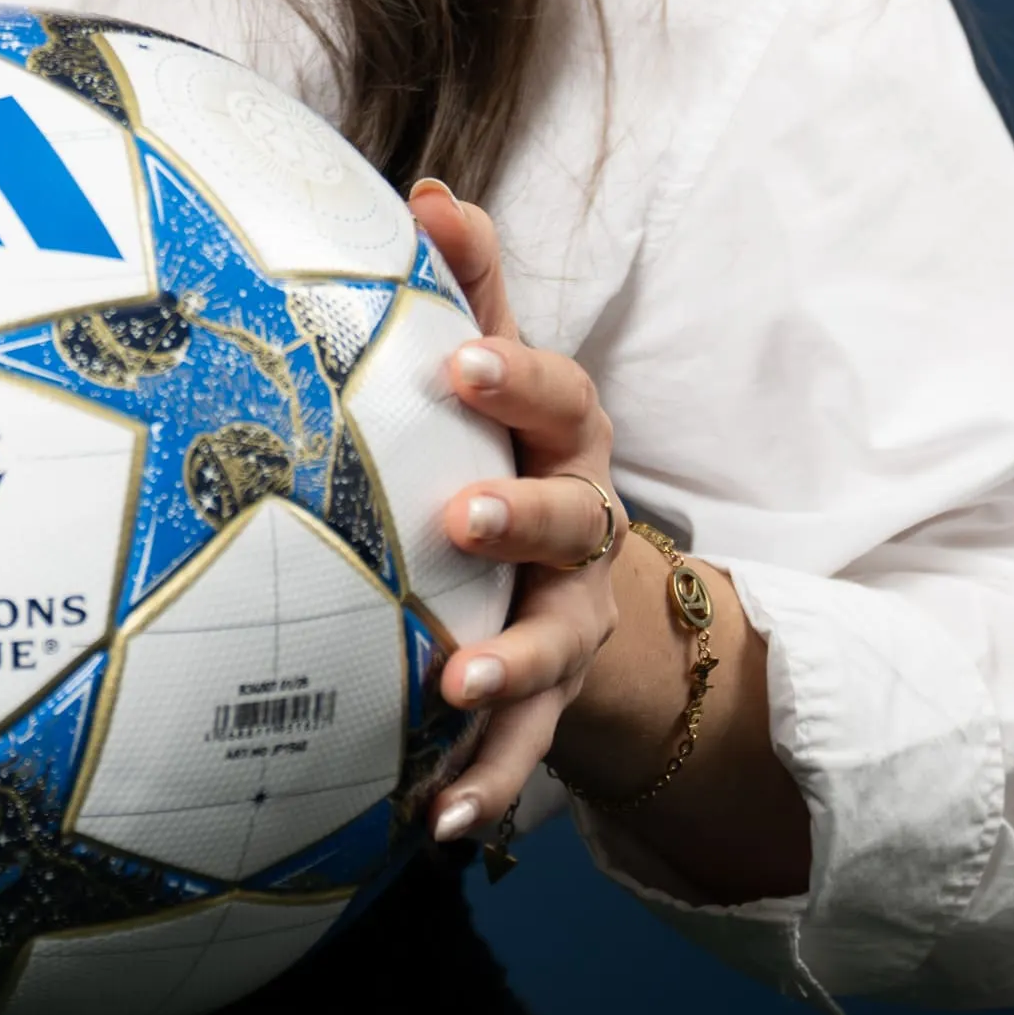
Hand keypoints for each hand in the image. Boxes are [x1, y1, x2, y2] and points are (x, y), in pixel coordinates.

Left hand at [406, 176, 633, 847]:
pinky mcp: (548, 705)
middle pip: (570, 519)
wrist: (584, 589)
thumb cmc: (512, 451)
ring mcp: (570, 622)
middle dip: (523, 516)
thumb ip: (470, 288)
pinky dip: (487, 789)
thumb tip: (429, 189)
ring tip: (457, 686)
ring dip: (509, 666)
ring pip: (552, 645)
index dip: (513, 374)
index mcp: (564, 440)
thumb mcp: (501, 371)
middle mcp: (582, 530)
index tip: (457, 359)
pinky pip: (523, 752)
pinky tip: (437, 825)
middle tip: (461, 516)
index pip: (553, 396)